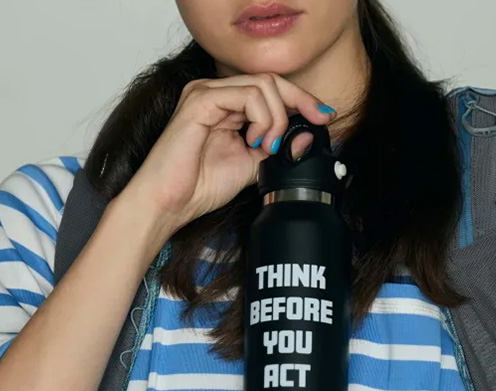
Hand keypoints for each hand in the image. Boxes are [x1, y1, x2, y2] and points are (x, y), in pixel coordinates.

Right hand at [116, 72, 336, 251]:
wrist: (170, 203)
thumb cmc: (199, 187)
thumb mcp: (252, 166)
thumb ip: (277, 149)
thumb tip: (308, 135)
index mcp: (225, 106)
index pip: (270, 90)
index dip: (302, 100)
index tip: (324, 118)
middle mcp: (215, 93)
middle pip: (270, 81)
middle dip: (300, 102)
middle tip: (315, 123)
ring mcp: (206, 93)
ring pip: (262, 85)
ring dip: (277, 118)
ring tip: (267, 147)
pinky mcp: (200, 100)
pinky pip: (247, 95)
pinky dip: (263, 118)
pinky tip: (256, 141)